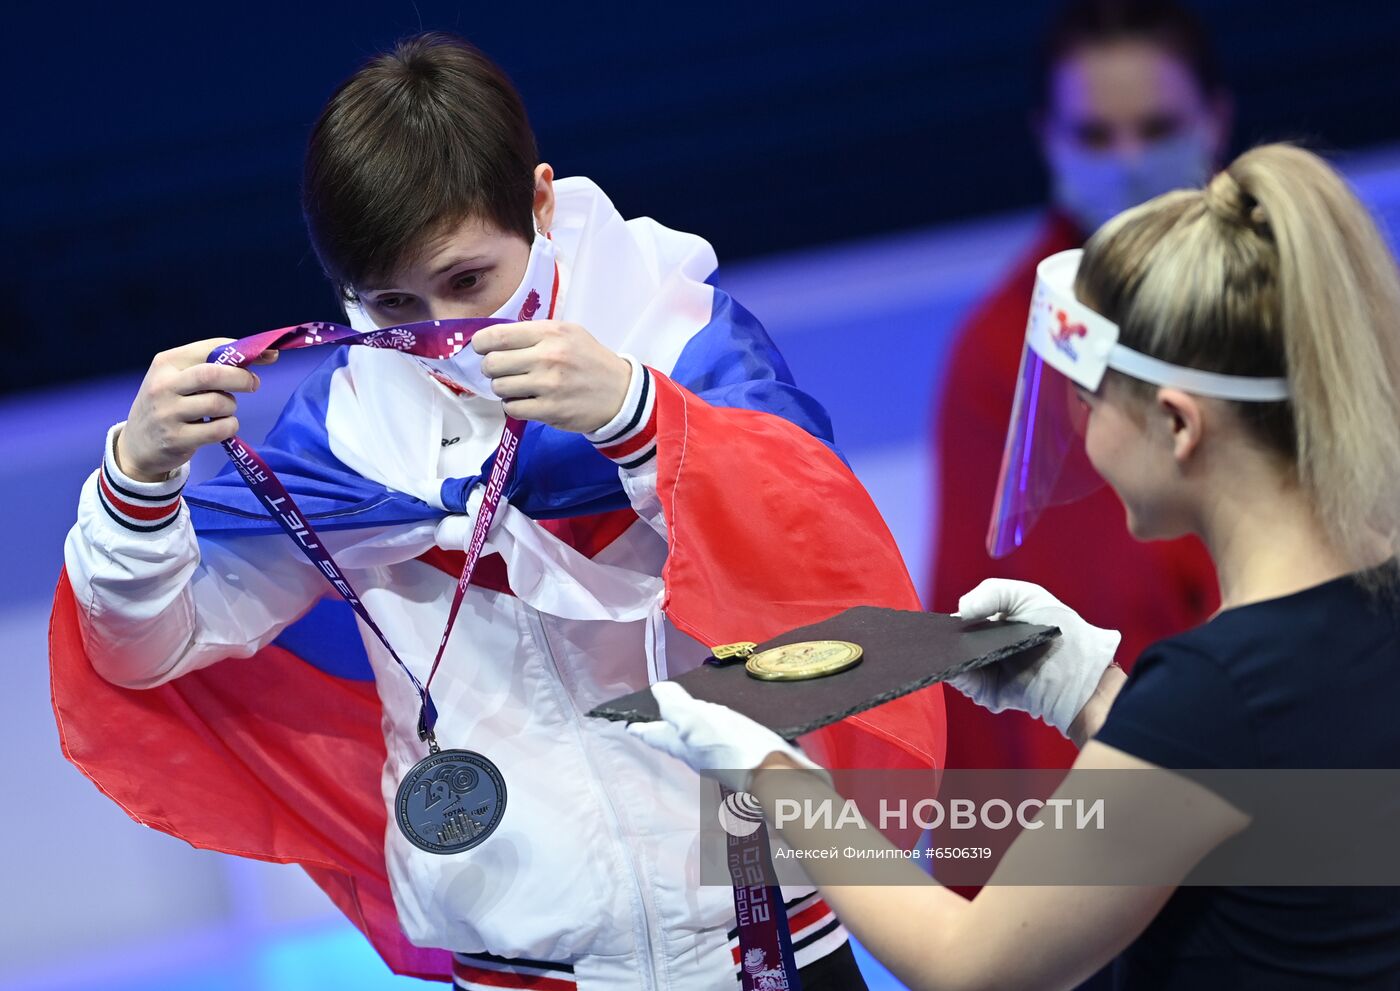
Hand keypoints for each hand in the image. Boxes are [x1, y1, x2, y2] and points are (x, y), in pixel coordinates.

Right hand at [116, 339, 275, 481]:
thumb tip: (267, 355)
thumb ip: (215, 365)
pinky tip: (223, 427)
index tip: (268, 356)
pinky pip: (219, 430)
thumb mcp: (180, 378)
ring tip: (224, 410)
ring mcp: (167, 413)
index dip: (242, 352)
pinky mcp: (176, 439)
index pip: (210, 348)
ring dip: (232, 407)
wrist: (137, 444)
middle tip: (253, 384)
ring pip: (219, 403)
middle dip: (241, 378)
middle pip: (213, 374)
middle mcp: (163, 385)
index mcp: (166, 363)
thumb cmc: (171, 404)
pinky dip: (229, 427)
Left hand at [472, 319, 630, 432]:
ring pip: (499, 387)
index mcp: (551, 332)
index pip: (497, 336)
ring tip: (519, 387)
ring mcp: (548, 385)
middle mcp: (548, 356)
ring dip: (504, 389)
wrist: (621, 394)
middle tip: (502, 371)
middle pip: (492, 364)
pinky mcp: (550, 410)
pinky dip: (514, 406)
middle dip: (491, 369)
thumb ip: (535, 333)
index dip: (480, 344)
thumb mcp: (569, 333)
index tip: (481, 349)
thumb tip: (494, 340)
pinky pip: (512, 408)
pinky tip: (527, 401)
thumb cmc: (591, 361)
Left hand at [627, 682, 825, 792]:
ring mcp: (722, 758)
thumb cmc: (732, 746)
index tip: (628, 724)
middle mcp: (699, 755)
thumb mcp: (697, 721)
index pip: (655, 735)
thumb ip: (675, 706)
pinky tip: (731, 716)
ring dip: (696, 725)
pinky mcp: (746, 754)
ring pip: (702, 739)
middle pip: (677, 740)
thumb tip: (657, 691)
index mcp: (683, 746)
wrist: (777, 772)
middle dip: (668, 727)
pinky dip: (723, 725)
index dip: (641, 728)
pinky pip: (727, 737)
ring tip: (695, 709)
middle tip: (660, 712)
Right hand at [949, 579, 1120, 737]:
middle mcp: (986, 651)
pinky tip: (953, 660)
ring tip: (939, 644)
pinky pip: (963, 681)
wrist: (1085, 671)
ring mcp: (986, 673)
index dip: (948, 621)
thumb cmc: (1063, 630)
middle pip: (953, 644)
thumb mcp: (1025, 595)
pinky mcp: (989, 693)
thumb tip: (959, 611)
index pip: (961, 623)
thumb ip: (990, 592)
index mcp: (993, 627)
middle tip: (933, 631)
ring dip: (945, 654)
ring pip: (953, 663)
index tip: (933, 619)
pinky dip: (954, 671)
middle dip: (942, 637)